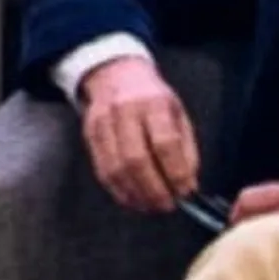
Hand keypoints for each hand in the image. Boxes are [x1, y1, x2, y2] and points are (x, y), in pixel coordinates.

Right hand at [79, 55, 199, 212]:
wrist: (117, 73)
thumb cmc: (153, 96)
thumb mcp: (177, 111)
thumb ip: (185, 147)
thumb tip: (189, 184)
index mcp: (154, 101)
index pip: (165, 141)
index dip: (176, 171)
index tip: (186, 191)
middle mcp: (127, 110)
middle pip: (137, 159)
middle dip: (154, 189)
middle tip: (167, 205)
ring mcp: (104, 122)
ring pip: (116, 169)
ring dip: (136, 195)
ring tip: (151, 206)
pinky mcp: (90, 135)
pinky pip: (102, 171)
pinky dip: (119, 191)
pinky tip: (133, 198)